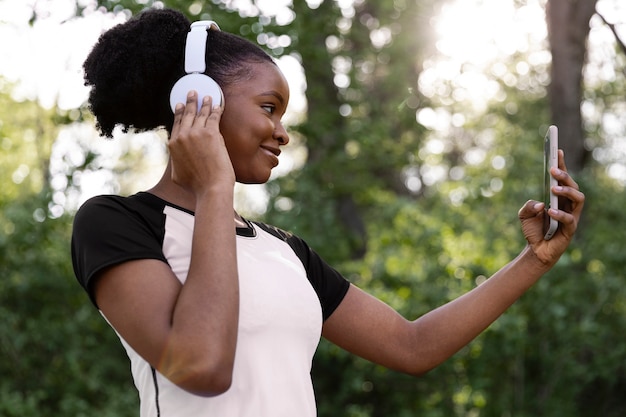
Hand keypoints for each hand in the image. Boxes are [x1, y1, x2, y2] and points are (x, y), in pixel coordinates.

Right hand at [168, 91, 234, 194]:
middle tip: (193, 93)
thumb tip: (176, 157)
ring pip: (200, 113)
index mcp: (173, 145)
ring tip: (207, 96)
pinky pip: (213, 117)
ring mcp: (196, 133)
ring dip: (204, 103)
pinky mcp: (211, 133)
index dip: (180, 113)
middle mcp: (182, 136)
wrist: (211, 188)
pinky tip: (218, 105)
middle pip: (187, 115)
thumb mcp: (177, 174)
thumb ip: (176, 162)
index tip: (181, 106)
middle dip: (190, 102)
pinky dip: (216, 110)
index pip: (176, 124)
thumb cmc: (196, 186)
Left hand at [518, 150, 584, 266]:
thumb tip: (540, 203)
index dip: (562, 164)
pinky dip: (560, 214)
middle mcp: (568, 205)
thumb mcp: (524, 214)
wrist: (535, 250)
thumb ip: (528, 205)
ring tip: (553, 188)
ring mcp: (571, 217)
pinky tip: (549, 210)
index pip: (563, 179)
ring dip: (567, 191)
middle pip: (574, 186)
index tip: (557, 150)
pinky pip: (570, 219)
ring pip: (578, 199)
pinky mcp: (570, 230)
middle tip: (553, 169)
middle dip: (565, 176)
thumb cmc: (533, 230)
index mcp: (558, 198)